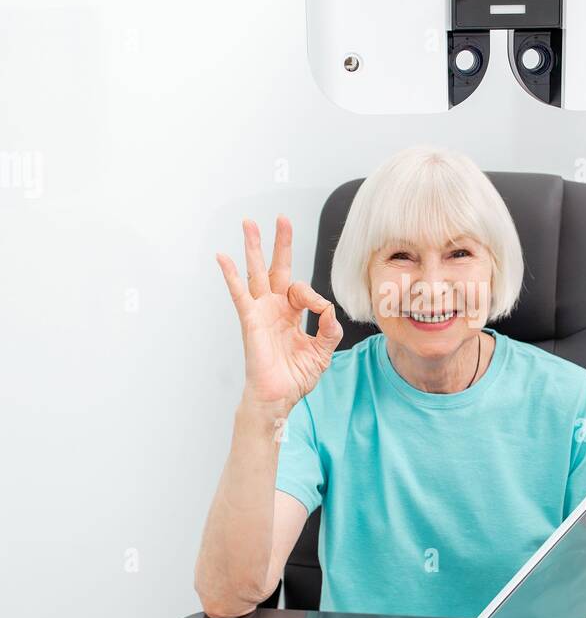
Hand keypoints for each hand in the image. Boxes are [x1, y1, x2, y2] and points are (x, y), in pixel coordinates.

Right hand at [216, 217, 342, 408]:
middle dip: (280, 243)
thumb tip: (330, 309)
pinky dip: (231, 274)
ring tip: (249, 223)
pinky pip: (239, 293)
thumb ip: (329, 330)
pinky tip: (224, 256)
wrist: (278, 398)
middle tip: (281, 218)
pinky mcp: (250, 319)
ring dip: (253, 247)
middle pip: (277, 267)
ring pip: (256, 272)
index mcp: (292, 314)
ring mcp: (261, 312)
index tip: (322, 312)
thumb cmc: (295, 378)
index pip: (304, 291)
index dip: (316, 297)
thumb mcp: (322, 352)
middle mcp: (275, 308)